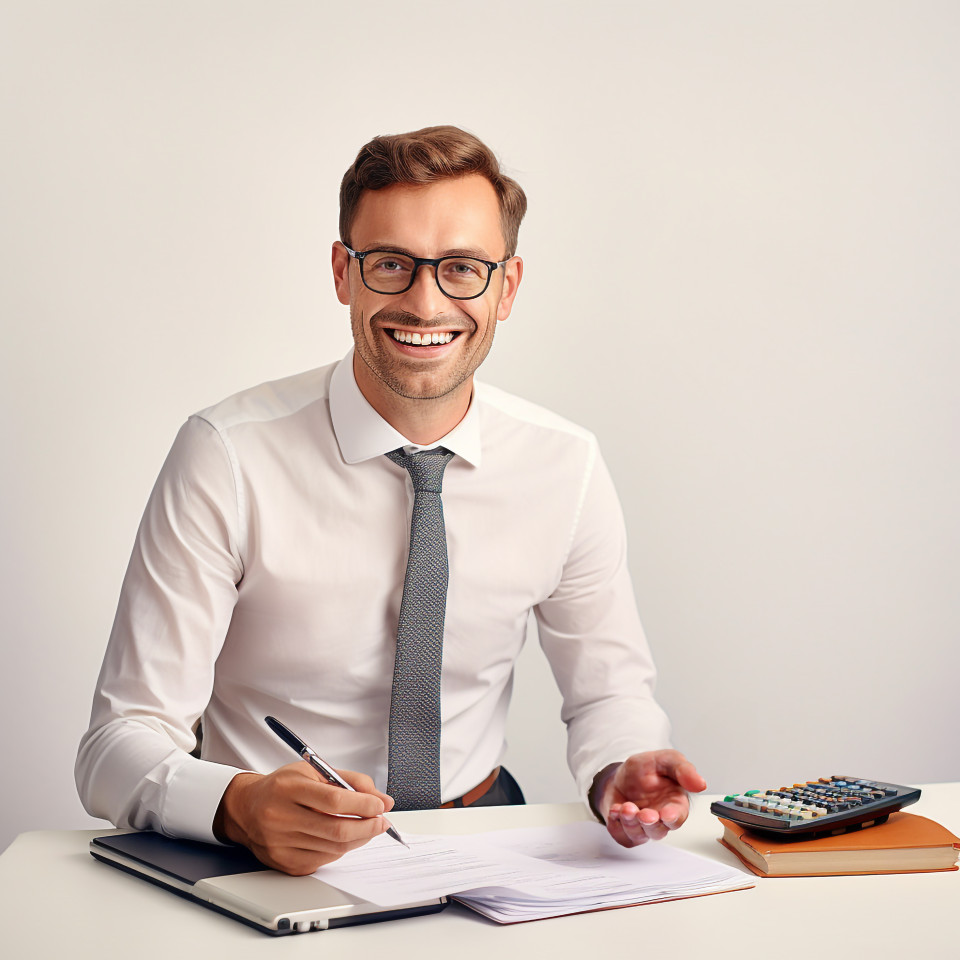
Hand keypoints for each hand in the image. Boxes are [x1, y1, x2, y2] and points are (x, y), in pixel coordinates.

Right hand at [213, 761, 393, 874]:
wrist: (246, 808)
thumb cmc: (283, 787)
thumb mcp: (314, 771)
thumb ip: (350, 781)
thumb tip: (382, 800)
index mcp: (289, 788)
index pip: (335, 800)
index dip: (364, 804)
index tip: (380, 805)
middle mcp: (281, 816)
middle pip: (336, 829)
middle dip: (368, 827)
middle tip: (382, 821)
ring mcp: (281, 843)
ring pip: (333, 848)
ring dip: (358, 839)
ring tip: (367, 828)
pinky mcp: (283, 863)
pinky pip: (323, 860)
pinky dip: (340, 850)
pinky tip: (344, 838)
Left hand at [591, 750, 705, 847]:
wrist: (620, 776)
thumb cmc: (645, 770)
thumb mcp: (665, 759)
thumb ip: (682, 769)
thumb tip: (701, 783)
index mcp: (675, 803)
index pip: (678, 817)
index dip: (673, 817)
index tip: (667, 814)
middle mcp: (660, 819)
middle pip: (659, 831)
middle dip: (650, 824)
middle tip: (643, 814)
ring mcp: (643, 827)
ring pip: (639, 835)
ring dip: (631, 823)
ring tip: (625, 808)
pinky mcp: (627, 832)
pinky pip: (622, 836)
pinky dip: (616, 824)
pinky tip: (615, 810)